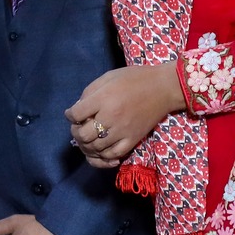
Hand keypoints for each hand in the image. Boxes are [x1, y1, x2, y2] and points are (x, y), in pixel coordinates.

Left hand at [64, 64, 186, 167]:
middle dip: (76, 132)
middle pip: (83, 135)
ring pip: (95, 148)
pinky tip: (102, 151)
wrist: (164, 88)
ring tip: (89, 138)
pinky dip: (104, 157)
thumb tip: (77, 108)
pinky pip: (114, 155)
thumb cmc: (134, 79)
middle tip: (79, 127)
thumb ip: (90, 92)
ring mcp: (122, 131)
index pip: (76, 115)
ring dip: (87, 145)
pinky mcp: (133, 139)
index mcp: (103, 99)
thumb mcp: (108, 77)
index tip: (72, 113)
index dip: (70, 115)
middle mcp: (111, 117)